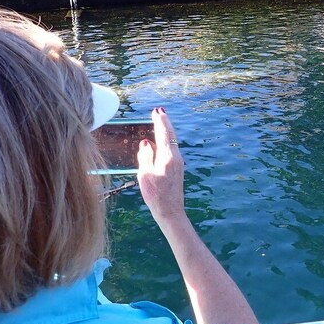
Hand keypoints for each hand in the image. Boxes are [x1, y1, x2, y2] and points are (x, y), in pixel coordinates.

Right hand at [137, 108, 185, 223]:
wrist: (171, 212)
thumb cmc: (156, 195)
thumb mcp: (145, 175)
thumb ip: (145, 157)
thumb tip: (146, 142)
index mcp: (167, 156)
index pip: (164, 133)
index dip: (160, 121)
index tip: (157, 110)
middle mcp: (176, 157)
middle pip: (171, 135)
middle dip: (165, 122)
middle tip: (160, 112)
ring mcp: (178, 163)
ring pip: (172, 142)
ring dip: (166, 131)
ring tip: (160, 123)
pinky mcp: (177, 169)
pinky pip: (171, 149)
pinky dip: (166, 141)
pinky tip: (162, 142)